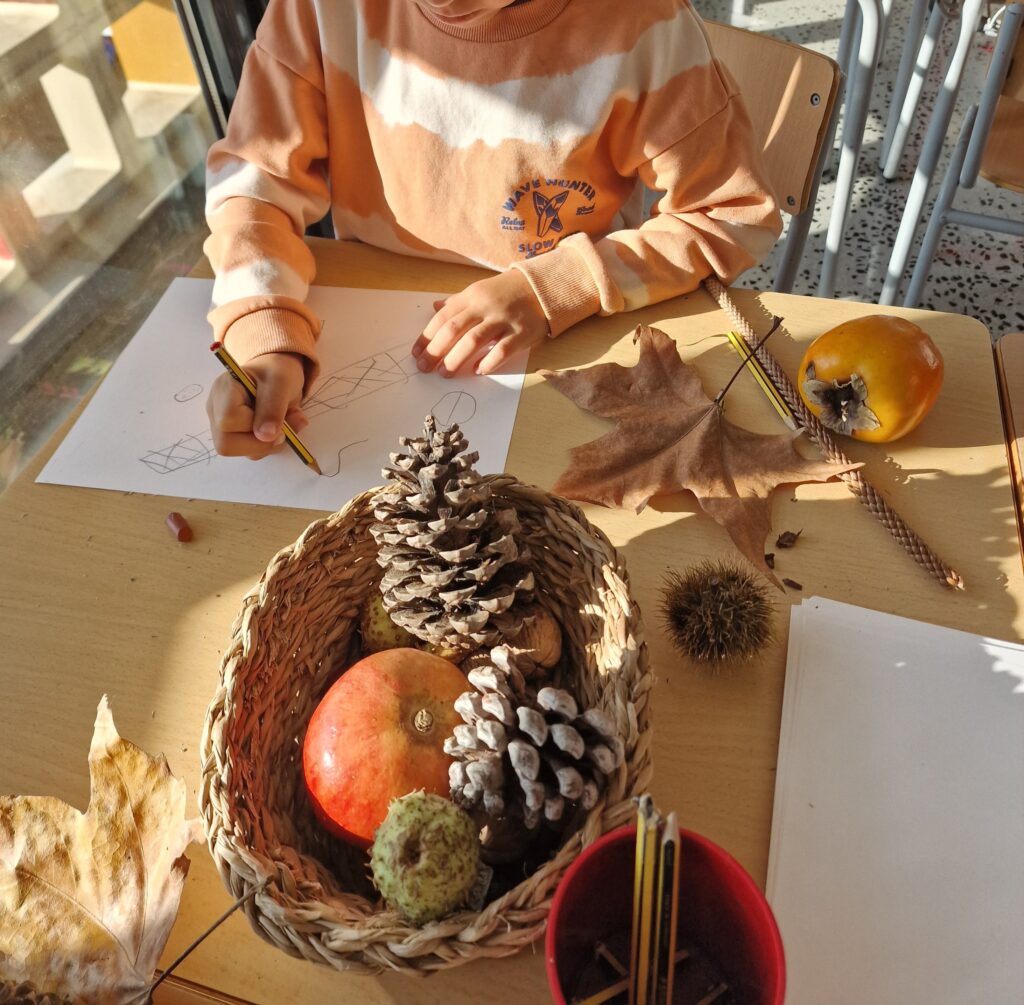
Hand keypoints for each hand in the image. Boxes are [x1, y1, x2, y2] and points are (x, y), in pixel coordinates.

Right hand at [207, 351, 307, 459]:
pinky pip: (252, 452)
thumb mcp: (281, 382)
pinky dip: (271, 445)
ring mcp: (223, 426)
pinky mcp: (237, 436)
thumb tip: (265, 437)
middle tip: (286, 429)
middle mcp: (216, 410)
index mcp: (223, 390)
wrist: (278, 371)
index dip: (254, 427)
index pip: (228, 420)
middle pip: (226, 444)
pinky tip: (280, 428)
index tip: (280, 420)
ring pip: (242, 452)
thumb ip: (273, 408)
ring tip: (287, 422)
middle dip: (262, 443)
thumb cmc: (277, 371)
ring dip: (271, 444)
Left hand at [411, 269, 547, 376]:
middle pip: (454, 329)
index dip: (427, 336)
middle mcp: (485, 306)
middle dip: (435, 350)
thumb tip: (434, 308)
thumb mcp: (479, 291)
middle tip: (424, 368)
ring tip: (444, 373)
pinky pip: (502, 350)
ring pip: (474, 340)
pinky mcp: (522, 332)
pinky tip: (477, 371)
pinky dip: (488, 362)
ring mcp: (504, 319)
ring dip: (455, 359)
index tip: (416, 353)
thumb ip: (457, 302)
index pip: (443, 317)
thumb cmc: (505, 293)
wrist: (541, 287)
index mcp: (471, 296)